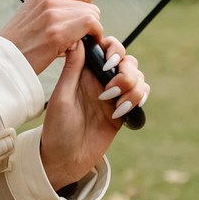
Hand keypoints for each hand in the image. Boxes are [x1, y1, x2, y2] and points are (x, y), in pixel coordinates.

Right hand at [0, 0, 104, 75]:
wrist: (2, 61)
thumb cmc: (17, 45)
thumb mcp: (32, 17)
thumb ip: (53, 11)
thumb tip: (76, 16)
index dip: (86, 9)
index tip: (79, 24)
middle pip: (90, 5)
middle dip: (88, 22)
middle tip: (76, 38)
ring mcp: (53, 14)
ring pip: (93, 15)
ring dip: (90, 31)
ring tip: (75, 44)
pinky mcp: (58, 32)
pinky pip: (92, 25)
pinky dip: (94, 35)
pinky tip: (83, 46)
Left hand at [38, 37, 149, 191]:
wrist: (65, 159)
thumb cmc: (57, 129)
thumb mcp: (61, 97)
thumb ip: (72, 69)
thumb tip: (77, 40)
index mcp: (84, 71)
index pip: (106, 47)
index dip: (113, 48)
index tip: (107, 63)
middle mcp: (101, 80)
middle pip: (127, 60)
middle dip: (126, 71)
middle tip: (110, 90)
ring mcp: (115, 94)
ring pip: (138, 76)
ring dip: (133, 87)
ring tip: (116, 106)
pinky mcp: (124, 110)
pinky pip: (141, 94)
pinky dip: (138, 99)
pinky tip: (121, 112)